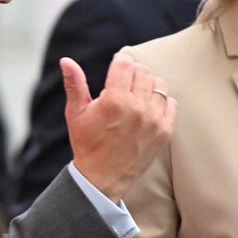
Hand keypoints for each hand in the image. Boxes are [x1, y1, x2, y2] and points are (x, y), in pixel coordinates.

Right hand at [61, 51, 176, 202]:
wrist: (103, 178)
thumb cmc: (87, 144)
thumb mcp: (76, 113)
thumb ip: (74, 84)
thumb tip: (66, 60)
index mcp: (114, 101)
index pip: (126, 64)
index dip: (122, 60)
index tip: (119, 63)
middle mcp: (136, 109)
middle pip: (144, 72)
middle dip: (133, 72)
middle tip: (125, 82)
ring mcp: (153, 121)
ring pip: (159, 85)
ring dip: (148, 85)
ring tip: (137, 94)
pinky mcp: (164, 133)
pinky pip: (171, 104)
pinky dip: (162, 102)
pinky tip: (149, 107)